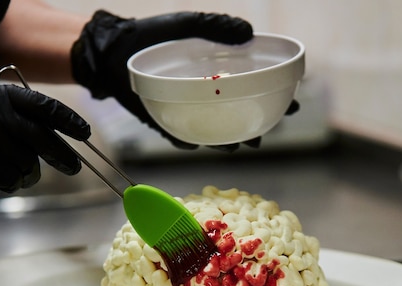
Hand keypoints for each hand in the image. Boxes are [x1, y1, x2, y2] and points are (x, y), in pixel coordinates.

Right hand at [0, 82, 89, 200]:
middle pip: (40, 137)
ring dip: (23, 173)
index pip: (40, 104)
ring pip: (27, 163)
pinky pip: (10, 179)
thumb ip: (16, 116)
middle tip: (73, 167)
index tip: (84, 133)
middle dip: (61, 155)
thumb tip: (58, 136)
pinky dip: (7, 182)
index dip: (67, 120)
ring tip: (3, 168)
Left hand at [72, 10, 272, 150]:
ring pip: (215, 130)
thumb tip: (248, 32)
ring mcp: (187, 108)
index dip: (276, 95)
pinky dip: (189, 141)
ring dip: (228, 141)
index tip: (292, 105)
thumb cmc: (149, 35)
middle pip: (239, 113)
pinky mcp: (165, 120)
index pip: (253, 85)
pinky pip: (181, 135)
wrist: (109, 52)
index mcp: (216, 70)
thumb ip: (215, 25)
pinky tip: (198, 144)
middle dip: (256, 126)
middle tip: (265, 134)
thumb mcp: (186, 25)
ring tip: (240, 144)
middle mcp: (205, 92)